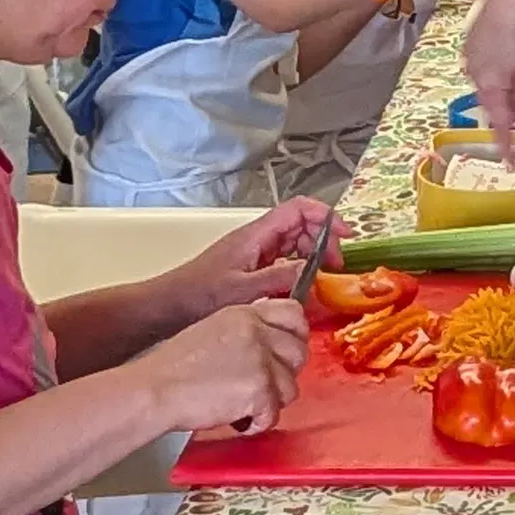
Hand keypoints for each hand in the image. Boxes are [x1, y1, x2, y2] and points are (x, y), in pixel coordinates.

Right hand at [142, 290, 308, 437]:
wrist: (156, 390)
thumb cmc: (174, 367)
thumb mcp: (213, 330)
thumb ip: (246, 331)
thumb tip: (270, 340)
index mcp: (245, 315)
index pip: (293, 313)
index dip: (296, 334)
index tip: (288, 350)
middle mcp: (257, 334)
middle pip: (298, 353)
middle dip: (284, 373)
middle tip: (262, 385)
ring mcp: (261, 362)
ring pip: (290, 387)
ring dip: (270, 401)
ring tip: (243, 404)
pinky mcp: (260, 392)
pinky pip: (274, 414)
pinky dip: (257, 423)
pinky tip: (239, 420)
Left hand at [182, 199, 339, 316]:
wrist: (170, 305)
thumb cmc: (200, 295)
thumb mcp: (243, 290)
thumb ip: (279, 279)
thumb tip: (312, 273)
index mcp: (256, 235)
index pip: (297, 209)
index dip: (324, 216)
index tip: (344, 236)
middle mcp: (258, 238)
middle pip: (300, 224)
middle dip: (323, 239)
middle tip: (335, 266)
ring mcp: (254, 252)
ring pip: (293, 242)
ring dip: (312, 255)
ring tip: (323, 278)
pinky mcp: (251, 267)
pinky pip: (283, 259)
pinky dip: (298, 268)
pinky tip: (303, 287)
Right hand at [464, 0, 514, 158]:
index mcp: (490, 85)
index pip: (497, 125)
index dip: (505, 146)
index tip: (510, 163)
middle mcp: (472, 74)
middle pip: (491, 103)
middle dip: (509, 105)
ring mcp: (468, 57)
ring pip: (488, 83)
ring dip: (504, 83)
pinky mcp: (469, 43)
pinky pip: (483, 66)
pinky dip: (497, 67)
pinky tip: (512, 48)